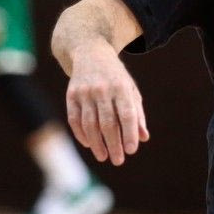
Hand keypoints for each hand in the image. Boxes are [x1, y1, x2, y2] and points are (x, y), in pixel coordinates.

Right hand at [66, 41, 149, 165]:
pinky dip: (81, 134)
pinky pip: (74, 119)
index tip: (132, 150)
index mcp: (121, 87)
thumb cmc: (116, 77)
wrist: (90, 53)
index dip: (129, 133)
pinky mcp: (70, 95)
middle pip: (107, 122)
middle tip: (118, 160)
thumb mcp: (131, 90)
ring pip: (89, 123)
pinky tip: (89, 145)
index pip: (126, 114)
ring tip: (104, 157)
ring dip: (97, 143)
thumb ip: (137, 114)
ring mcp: (84, 92)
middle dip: (113, 144)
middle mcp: (102, 90)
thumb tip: (143, 137)